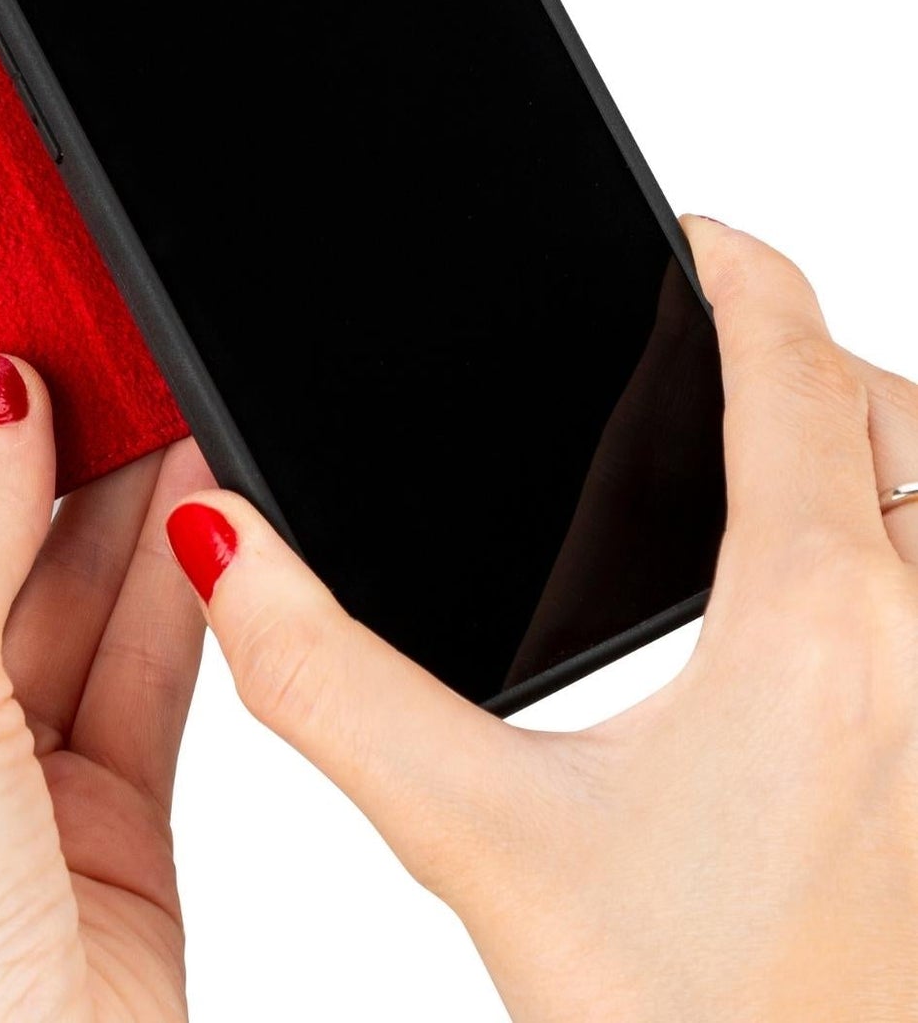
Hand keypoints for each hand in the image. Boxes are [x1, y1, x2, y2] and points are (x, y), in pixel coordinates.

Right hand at [168, 218, 917, 1021]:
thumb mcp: (483, 840)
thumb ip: (329, 680)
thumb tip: (228, 549)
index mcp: (816, 632)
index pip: (796, 369)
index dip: (745, 275)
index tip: (704, 238)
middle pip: (902, 418)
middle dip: (817, 363)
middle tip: (728, 359)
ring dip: (887, 458)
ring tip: (789, 470)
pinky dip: (911, 553)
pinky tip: (837, 621)